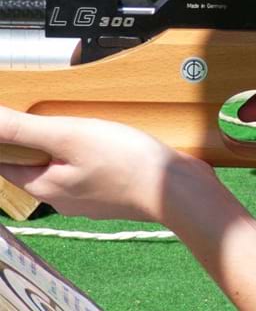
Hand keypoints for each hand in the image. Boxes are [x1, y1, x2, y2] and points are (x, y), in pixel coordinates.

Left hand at [0, 106, 213, 222]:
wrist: (176, 189)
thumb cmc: (127, 162)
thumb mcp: (71, 135)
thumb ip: (24, 129)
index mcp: (45, 186)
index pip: (6, 161)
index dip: (9, 138)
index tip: (24, 120)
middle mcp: (63, 199)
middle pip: (38, 163)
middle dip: (44, 140)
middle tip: (61, 117)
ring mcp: (90, 200)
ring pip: (68, 168)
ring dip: (72, 147)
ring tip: (91, 127)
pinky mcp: (114, 194)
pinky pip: (93, 173)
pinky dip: (97, 157)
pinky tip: (114, 144)